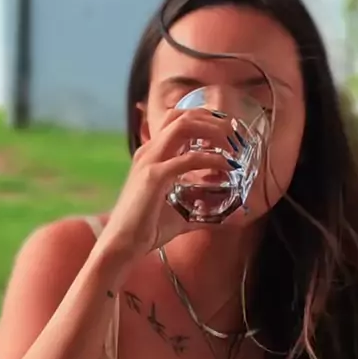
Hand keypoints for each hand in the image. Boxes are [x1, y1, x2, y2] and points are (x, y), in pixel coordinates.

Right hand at [105, 108, 235, 254]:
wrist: (122, 243)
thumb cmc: (147, 229)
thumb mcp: (179, 212)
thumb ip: (200, 208)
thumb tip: (227, 215)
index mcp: (151, 154)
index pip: (178, 120)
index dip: (205, 119)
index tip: (228, 131)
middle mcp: (149, 151)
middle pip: (182, 115)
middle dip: (213, 119)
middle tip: (235, 134)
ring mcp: (150, 161)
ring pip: (184, 125)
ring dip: (213, 130)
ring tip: (233, 143)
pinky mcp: (155, 177)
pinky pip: (189, 158)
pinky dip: (212, 159)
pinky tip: (226, 166)